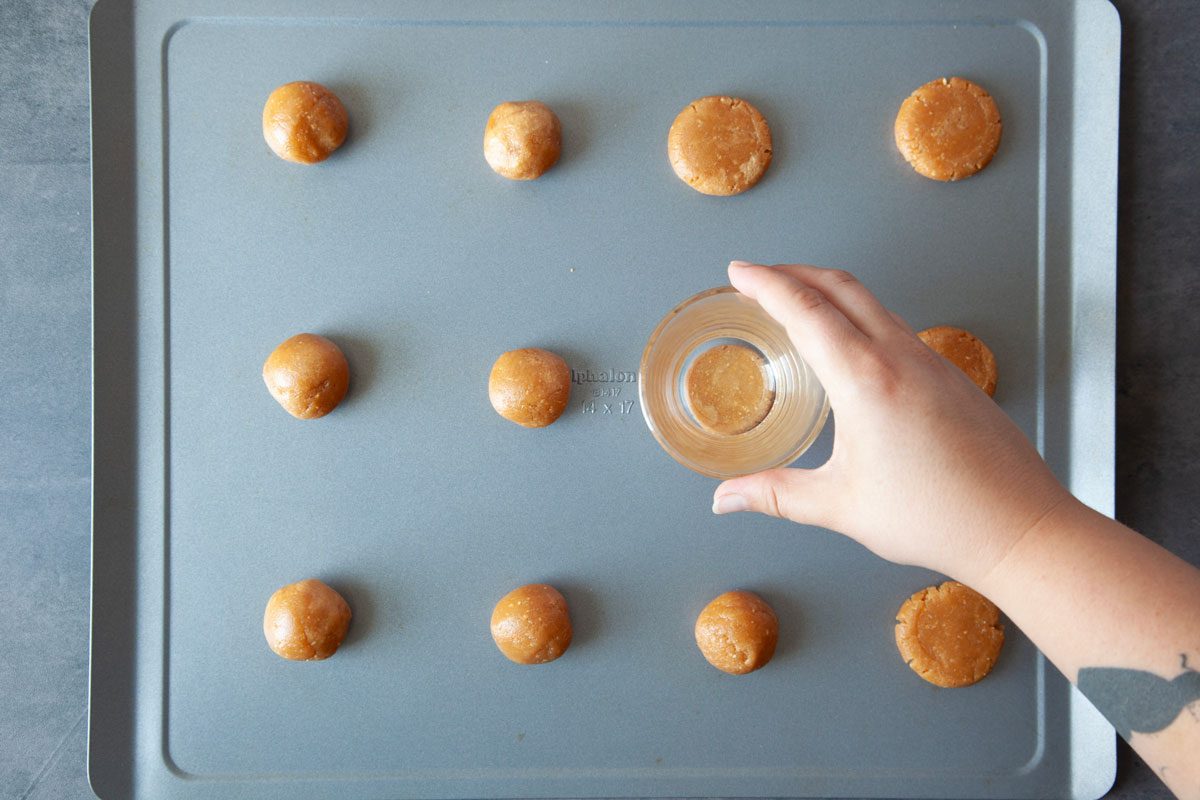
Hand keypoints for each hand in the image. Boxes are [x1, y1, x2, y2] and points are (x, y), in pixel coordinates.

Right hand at [713, 261, 1077, 584]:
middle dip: (793, 272)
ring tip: (797, 304)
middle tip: (758, 278)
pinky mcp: (951, 375)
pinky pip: (896, 326)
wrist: (1018, 525)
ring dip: (828, 291)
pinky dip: (860, 316)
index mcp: (866, 379)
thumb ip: (775, 495)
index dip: (766, 283)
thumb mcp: (840, 506)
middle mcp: (900, 356)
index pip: (805, 309)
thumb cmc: (937, 517)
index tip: (739, 272)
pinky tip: (850, 346)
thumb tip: (725, 499)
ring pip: (872, 303)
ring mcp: (931, 361)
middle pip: (840, 287)